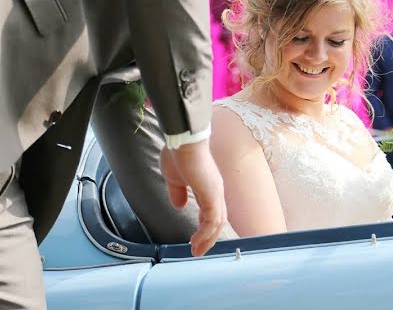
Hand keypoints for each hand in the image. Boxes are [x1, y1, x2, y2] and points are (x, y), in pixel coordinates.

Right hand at [160, 140, 226, 256]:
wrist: (183, 141)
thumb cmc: (178, 154)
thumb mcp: (174, 178)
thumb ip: (177, 192)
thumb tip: (180, 205)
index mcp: (208, 186)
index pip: (210, 212)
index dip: (204, 227)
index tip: (195, 239)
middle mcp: (215, 191)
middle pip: (217, 220)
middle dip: (208, 238)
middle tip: (197, 251)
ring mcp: (215, 192)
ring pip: (217, 223)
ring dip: (207, 239)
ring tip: (196, 251)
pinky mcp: (211, 194)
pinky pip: (212, 220)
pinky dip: (205, 233)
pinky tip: (196, 240)